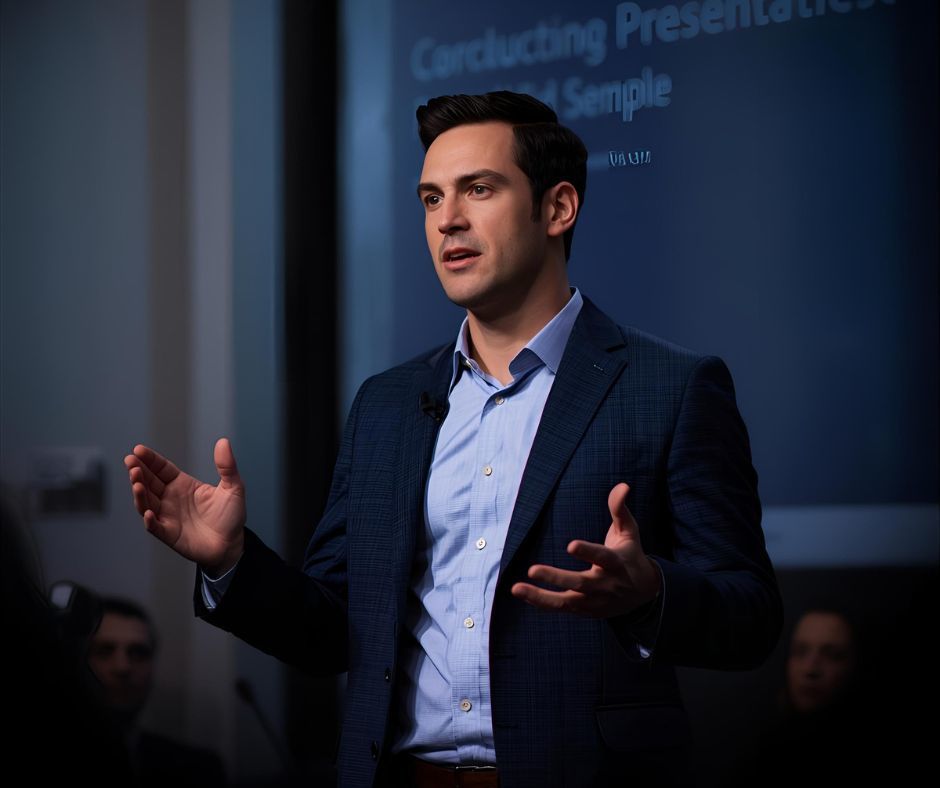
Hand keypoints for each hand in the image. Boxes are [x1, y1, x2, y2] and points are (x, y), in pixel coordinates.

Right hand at [124, 438, 245, 575]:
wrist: (231, 544)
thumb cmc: (231, 515)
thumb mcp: (233, 487)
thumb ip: (227, 466)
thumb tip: (223, 441)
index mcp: (183, 484)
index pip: (161, 469)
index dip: (149, 460)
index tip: (138, 450)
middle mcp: (171, 498)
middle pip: (149, 482)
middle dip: (138, 472)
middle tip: (131, 462)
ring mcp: (168, 516)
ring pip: (147, 502)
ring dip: (140, 493)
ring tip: (136, 482)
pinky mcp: (169, 534)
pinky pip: (155, 526)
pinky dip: (149, 520)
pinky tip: (148, 512)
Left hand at [510, 483, 660, 617]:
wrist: (644, 593)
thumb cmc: (630, 554)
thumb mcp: (629, 531)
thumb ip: (620, 509)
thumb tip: (622, 485)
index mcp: (616, 563)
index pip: (602, 557)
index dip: (588, 552)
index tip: (570, 545)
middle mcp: (605, 584)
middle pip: (580, 583)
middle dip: (556, 578)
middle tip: (532, 569)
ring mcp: (594, 600)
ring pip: (566, 601)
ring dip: (540, 596)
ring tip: (516, 587)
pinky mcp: (585, 610)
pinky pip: (561, 608)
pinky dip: (541, 602)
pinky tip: (522, 592)